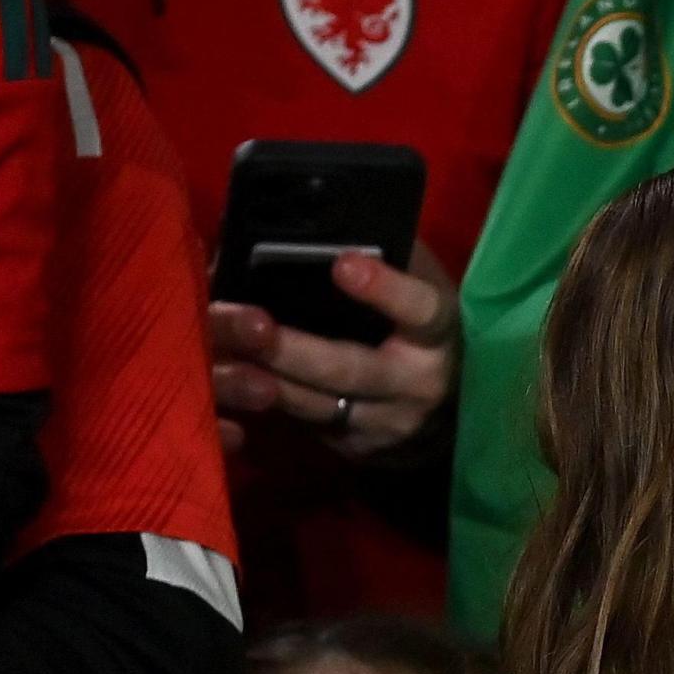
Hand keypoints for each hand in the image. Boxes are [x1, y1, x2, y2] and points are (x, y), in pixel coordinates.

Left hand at [208, 242, 457, 459]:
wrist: (450, 410)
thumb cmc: (423, 329)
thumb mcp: (422, 287)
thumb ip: (389, 258)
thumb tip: (326, 223)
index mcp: (438, 333)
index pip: (420, 309)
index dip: (385, 289)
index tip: (343, 264)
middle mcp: (417, 384)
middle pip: (350, 369)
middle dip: (294, 350)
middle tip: (251, 326)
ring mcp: (387, 424)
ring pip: (317, 405)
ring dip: (264, 379)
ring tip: (223, 352)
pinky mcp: (358, 450)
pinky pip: (305, 425)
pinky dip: (266, 402)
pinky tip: (233, 381)